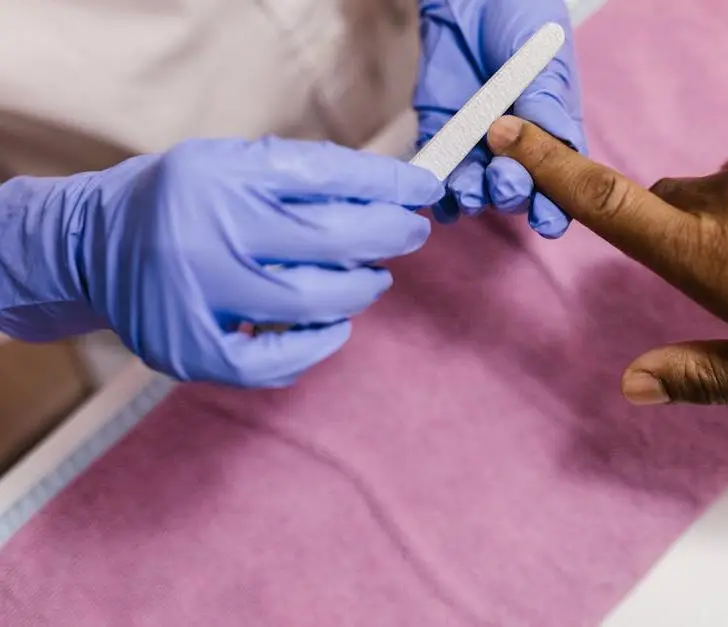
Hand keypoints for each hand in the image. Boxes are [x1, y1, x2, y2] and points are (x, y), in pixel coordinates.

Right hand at [0, 138, 442, 387]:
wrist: (90, 246)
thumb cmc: (183, 200)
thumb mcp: (233, 162)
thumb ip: (306, 174)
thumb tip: (395, 190)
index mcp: (220, 178)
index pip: (327, 177)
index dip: (387, 185)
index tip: (424, 189)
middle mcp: (207, 236)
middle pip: (329, 239)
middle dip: (387, 235)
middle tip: (409, 234)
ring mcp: (198, 299)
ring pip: (313, 301)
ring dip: (359, 288)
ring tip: (367, 276)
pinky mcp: (192, 351)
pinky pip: (276, 362)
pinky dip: (318, 346)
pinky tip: (335, 325)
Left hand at [415, 0, 583, 237]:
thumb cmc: (523, 22)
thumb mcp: (544, 61)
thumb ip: (545, 104)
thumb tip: (546, 146)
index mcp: (553, 137)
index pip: (558, 185)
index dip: (553, 209)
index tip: (546, 220)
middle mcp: (517, 151)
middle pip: (515, 192)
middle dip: (510, 193)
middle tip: (502, 177)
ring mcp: (476, 147)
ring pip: (475, 190)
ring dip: (472, 197)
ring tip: (467, 190)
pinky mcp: (440, 134)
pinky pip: (438, 172)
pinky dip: (436, 191)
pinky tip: (437, 196)